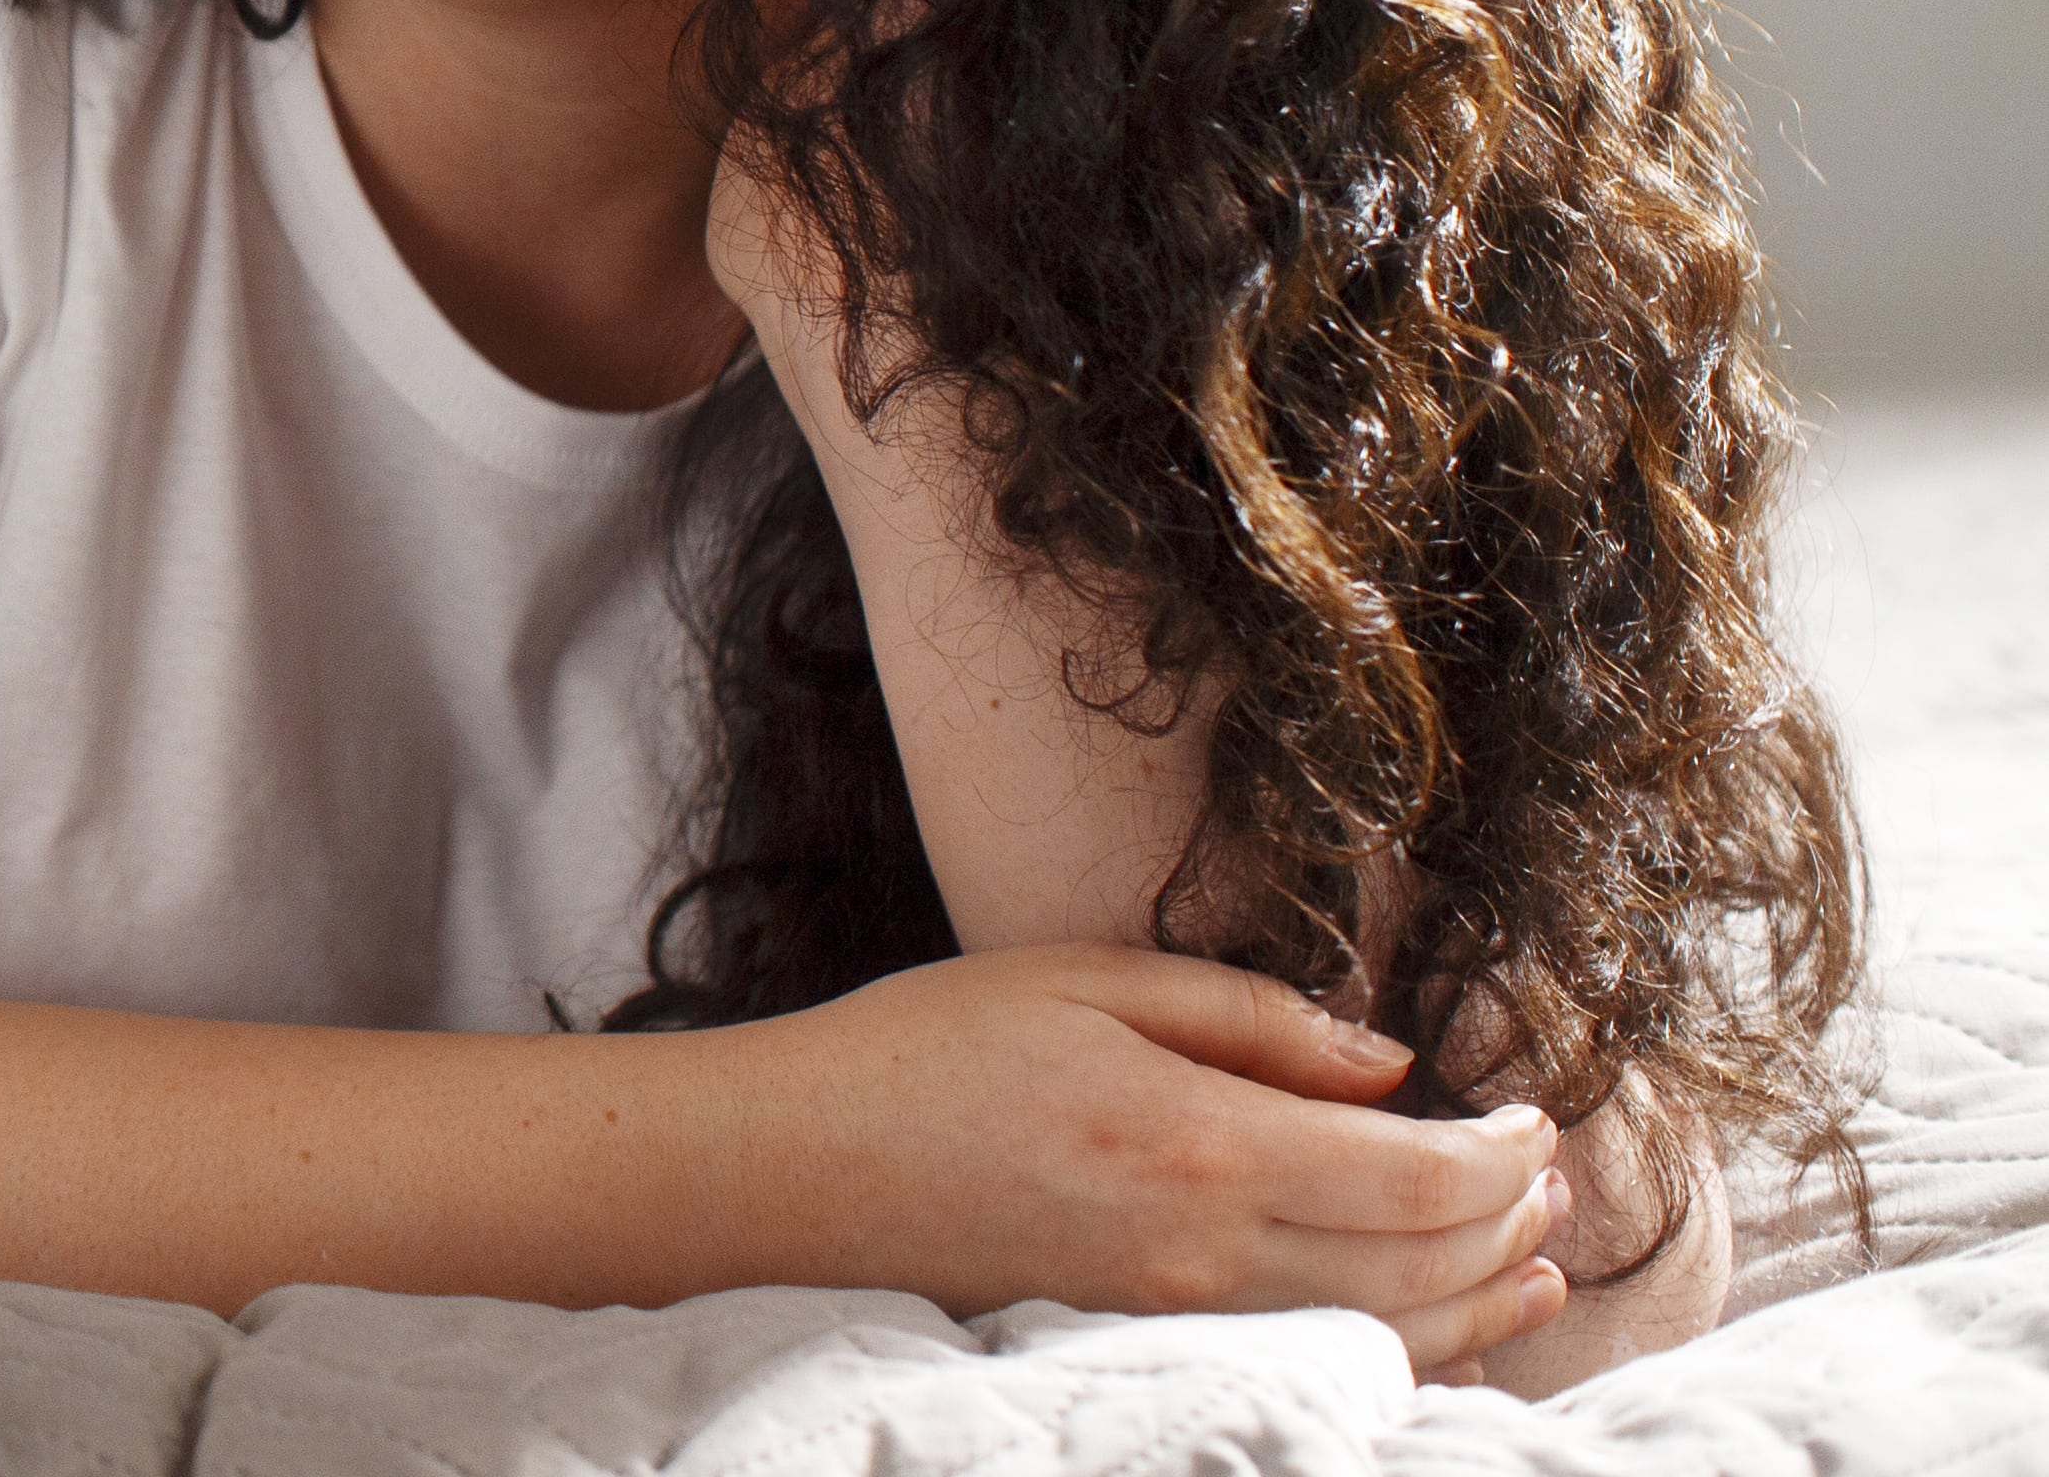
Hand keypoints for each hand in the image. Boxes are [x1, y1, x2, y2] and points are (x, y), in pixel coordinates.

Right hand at [749, 942, 1571, 1379]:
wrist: (793, 1167)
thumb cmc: (925, 1049)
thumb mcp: (1083, 978)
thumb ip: (1249, 1016)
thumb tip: (1385, 1060)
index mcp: (1202, 1140)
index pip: (1420, 1174)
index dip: (1504, 1153)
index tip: (1538, 1114)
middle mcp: (1208, 1250)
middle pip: (1424, 1262)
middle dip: (1510, 1221)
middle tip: (1550, 1175)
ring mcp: (1178, 1316)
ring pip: (1387, 1333)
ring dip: (1482, 1298)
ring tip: (1537, 1260)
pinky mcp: (1145, 1345)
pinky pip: (1315, 1366)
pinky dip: (1406, 1353)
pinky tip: (1442, 1329)